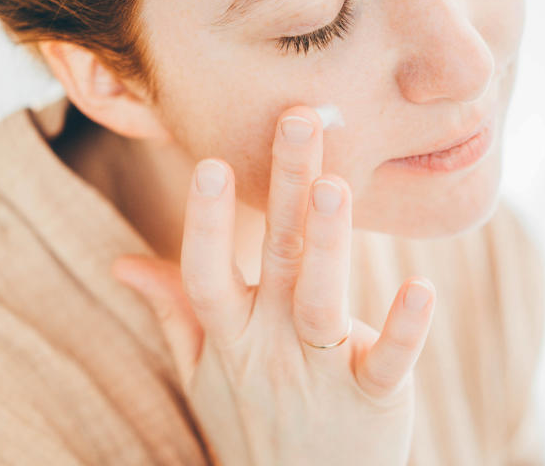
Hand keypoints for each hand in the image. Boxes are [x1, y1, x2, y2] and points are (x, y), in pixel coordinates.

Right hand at [111, 106, 435, 465]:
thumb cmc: (250, 425)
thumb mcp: (200, 372)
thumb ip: (171, 309)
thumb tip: (123, 262)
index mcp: (231, 335)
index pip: (205, 272)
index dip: (207, 221)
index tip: (212, 162)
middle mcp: (271, 347)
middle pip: (274, 261)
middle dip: (285, 189)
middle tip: (299, 120)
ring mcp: (322, 373)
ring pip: (320, 304)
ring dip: (327, 247)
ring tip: (333, 188)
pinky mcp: (374, 397)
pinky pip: (387, 363)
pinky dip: (403, 329)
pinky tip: (421, 289)